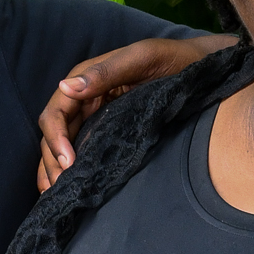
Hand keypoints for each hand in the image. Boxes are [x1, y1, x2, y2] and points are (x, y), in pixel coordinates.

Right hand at [36, 34, 228, 187]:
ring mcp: (95, 115)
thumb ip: (106, 72)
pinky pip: (80, 149)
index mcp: (86, 79)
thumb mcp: (142, 59)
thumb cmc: (174, 59)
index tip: (68, 163)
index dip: (56, 138)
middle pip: (54, 132)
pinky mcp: (107, 129)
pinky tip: (64, 188)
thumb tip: (67, 86)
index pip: (56, 112)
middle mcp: (85, 98)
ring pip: (61, 144)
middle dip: (52, 160)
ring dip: (52, 169)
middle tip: (62, 187)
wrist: (201, 67)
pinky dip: (66, 168)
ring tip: (56, 194)